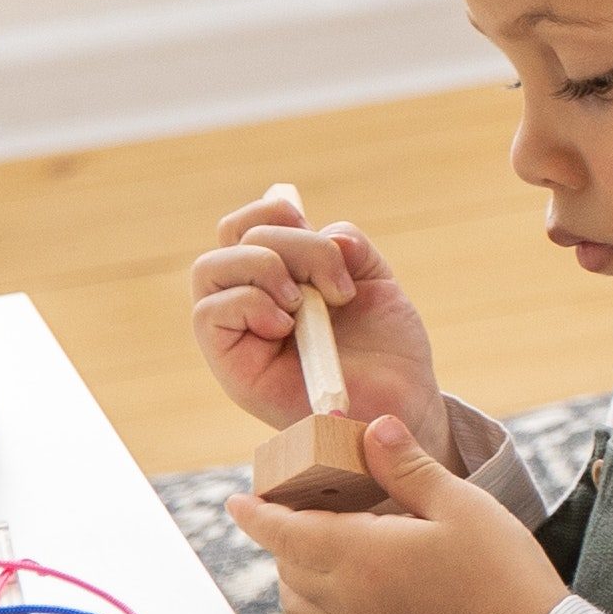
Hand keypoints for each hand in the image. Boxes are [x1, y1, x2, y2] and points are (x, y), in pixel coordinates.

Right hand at [191, 189, 450, 456]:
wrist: (403, 401)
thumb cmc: (387, 347)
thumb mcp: (374, 281)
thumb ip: (347, 248)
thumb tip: (326, 231)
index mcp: (280, 274)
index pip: (248, 221)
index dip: (278, 212)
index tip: (330, 243)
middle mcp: (250, 298)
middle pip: (230, 235)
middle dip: (290, 242)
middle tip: (334, 282)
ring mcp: (237, 331)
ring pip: (210, 268)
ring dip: (266, 269)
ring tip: (307, 304)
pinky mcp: (231, 366)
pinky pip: (209, 314)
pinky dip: (250, 303)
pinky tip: (288, 325)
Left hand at [232, 407, 569, 613]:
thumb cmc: (501, 572)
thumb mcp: (461, 506)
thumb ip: (409, 468)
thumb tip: (374, 428)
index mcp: (360, 555)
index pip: (284, 532)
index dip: (255, 515)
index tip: (236, 501)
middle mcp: (347, 600)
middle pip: (287, 567)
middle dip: (282, 538)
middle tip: (298, 510)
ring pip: (301, 605)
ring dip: (296, 575)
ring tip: (321, 551)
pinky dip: (325, 604)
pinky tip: (362, 588)